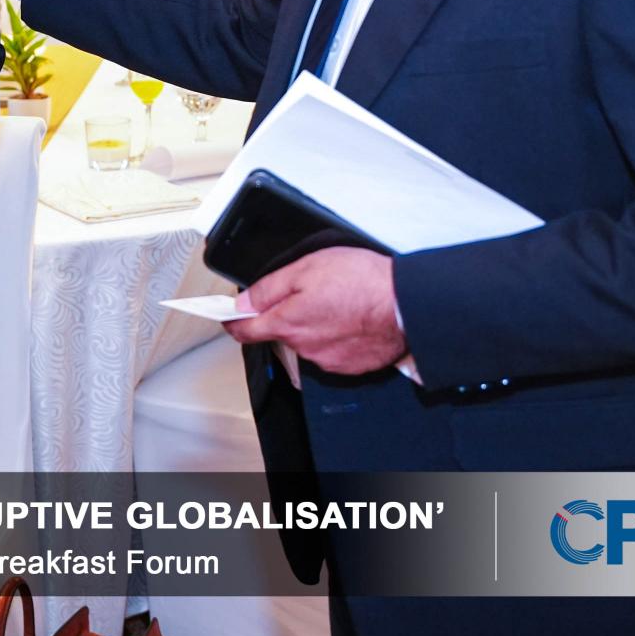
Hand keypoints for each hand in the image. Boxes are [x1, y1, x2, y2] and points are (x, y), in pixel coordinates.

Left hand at [226, 247, 406, 376]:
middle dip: (286, 315)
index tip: (228, 315)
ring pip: (307, 342)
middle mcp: (304, 347)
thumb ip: (269, 288)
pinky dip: (336, 337)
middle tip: (308, 292)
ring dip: (314, 326)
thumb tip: (242, 303)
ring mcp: (327, 360)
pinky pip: (332, 351)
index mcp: (287, 323)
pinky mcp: (349, 366)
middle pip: (280, 333)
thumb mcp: (305, 269)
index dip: (233, 321)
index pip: (245, 331)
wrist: (406, 305)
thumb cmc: (361, 282)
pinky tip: (351, 319)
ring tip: (337, 303)